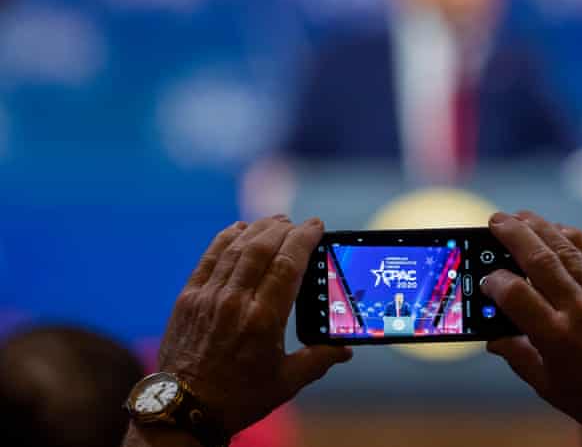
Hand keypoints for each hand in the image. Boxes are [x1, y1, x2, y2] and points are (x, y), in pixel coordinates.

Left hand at [157, 216, 351, 436]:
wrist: (184, 410)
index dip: (304, 239)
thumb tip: (345, 348)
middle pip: (262, 248)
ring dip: (258, 229)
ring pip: (236, 248)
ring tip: (276, 222)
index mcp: (263, 320)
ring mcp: (208, 297)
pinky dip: (226, 238)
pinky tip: (240, 229)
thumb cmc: (238, 398)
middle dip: (284, 229)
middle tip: (299, 224)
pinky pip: (209, 257)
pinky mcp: (188, 298)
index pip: (287, 264)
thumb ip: (318, 359)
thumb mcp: (285, 382)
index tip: (316, 226)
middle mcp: (234, 302)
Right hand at [481, 211, 581, 446]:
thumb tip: (492, 336)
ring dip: (541, 228)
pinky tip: (559, 229)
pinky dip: (576, 238)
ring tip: (520, 216)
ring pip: (567, 250)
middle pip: (539, 260)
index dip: (495, 281)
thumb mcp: (545, 384)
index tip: (487, 279)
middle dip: (513, 235)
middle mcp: (580, 311)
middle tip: (495, 220)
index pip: (515, 294)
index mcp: (556, 337)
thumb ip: (516, 354)